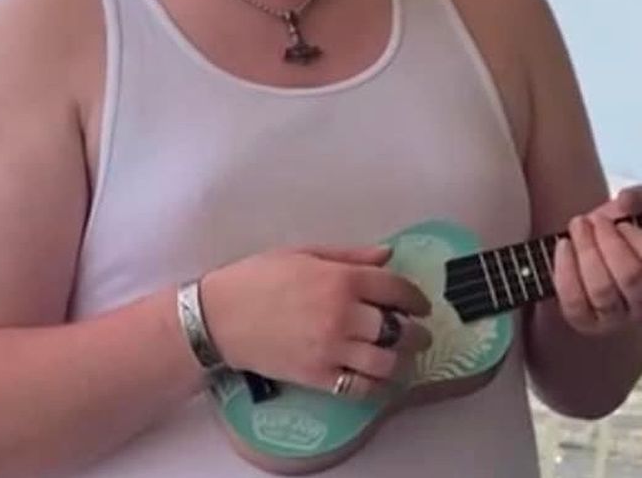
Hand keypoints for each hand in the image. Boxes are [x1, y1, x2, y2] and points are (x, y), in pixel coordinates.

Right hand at [199, 245, 432, 398]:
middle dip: (416, 334)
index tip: (421, 305)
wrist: (219, 317)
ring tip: (403, 360)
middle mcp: (342, 314)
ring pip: (386, 362)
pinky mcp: (317, 376)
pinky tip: (379, 381)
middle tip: (420, 336)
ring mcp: (331, 349)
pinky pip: (359, 388)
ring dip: (402, 363)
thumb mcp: (304, 253)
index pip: (396, 289)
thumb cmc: (258, 278)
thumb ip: (350, 256)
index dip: (416, 299)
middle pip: (398, 329)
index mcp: (341, 279)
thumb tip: (388, 254)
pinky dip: (376, 387)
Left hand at [552, 186, 641, 336]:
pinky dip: (566, 269)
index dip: (641, 240)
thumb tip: (627, 201)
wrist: (590, 265)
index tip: (622, 222)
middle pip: (631, 277)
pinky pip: (574, 301)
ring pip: (603, 290)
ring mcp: (616, 319)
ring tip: (578, 226)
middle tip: (594, 220)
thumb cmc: (618, 241)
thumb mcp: (634, 214)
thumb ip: (639, 199)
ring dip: (587, 251)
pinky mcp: (586, 323)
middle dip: (608, 242)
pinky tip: (563, 246)